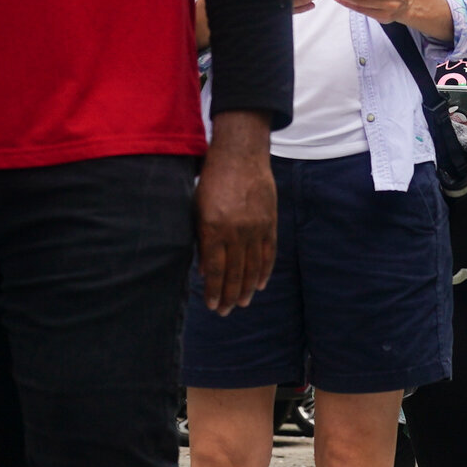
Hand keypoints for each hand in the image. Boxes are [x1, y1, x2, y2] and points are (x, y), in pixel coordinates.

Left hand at [196, 110, 277, 312]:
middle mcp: (236, 231)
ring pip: (252, 267)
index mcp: (213, 228)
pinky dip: (264, 271)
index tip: (212, 305)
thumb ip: (200, 239)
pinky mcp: (269, 222)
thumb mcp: (197, 208)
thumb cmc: (212, 180)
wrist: (240, 155)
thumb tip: (203, 269)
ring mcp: (256, 228)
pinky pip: (268, 253)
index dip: (213, 290)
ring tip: (241, 304)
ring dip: (246, 288)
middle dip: (228, 295)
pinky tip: (259, 284)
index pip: (214, 269)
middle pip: (234, 272)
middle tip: (224, 311)